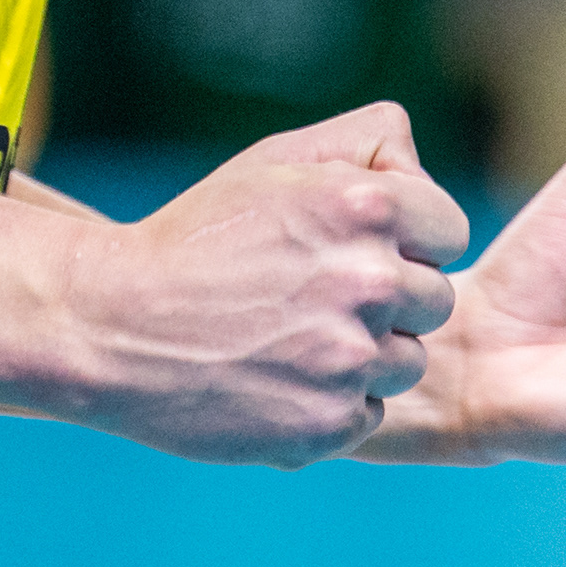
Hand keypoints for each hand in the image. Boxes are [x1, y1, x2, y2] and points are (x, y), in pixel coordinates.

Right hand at [45, 102, 469, 467]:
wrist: (115, 325)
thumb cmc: (199, 236)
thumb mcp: (275, 160)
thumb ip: (365, 142)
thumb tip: (420, 164)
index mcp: (365, 207)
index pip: (450, 230)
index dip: (407, 238)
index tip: (353, 245)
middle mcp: (369, 282)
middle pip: (436, 299)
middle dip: (389, 297)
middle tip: (316, 292)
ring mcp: (351, 360)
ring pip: (408, 361)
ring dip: (366, 353)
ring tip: (293, 334)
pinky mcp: (331, 424)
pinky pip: (370, 412)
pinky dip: (334, 401)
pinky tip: (279, 375)